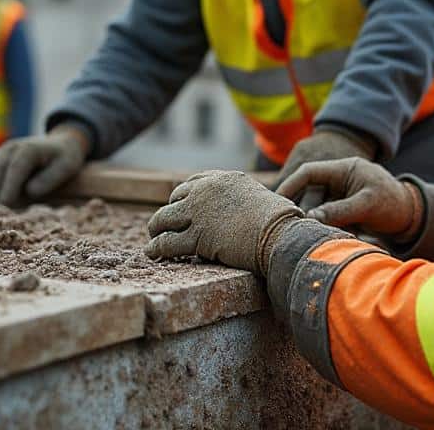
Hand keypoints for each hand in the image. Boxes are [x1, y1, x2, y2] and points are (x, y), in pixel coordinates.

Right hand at [0, 125, 88, 205]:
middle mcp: (12, 148)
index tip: (5, 204)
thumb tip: (29, 190)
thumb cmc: (64, 159)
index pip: (16, 168)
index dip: (9, 186)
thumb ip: (49, 179)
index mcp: (30, 148)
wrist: (60, 144)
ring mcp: (2, 153)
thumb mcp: (66, 167)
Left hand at [145, 170, 301, 275]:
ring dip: (155, 229)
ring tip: (153, 239)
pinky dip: (156, 249)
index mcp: (224, 179)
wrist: (281, 234)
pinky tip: (152, 253)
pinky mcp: (196, 237)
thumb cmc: (281, 221)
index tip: (181, 206)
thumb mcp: (261, 198)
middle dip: (170, 212)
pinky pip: (166, 243)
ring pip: (163, 219)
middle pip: (176, 198)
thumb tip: (251, 212)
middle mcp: (207, 191)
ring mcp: (198, 213)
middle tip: (166, 226)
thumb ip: (247, 200)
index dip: (184, 196)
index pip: (194, 182)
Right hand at [276, 157, 420, 240]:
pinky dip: (325, 227)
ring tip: (314, 236)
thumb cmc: (393, 204)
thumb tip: (311, 217)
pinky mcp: (343, 208)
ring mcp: (341, 194)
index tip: (280, 202)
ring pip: (317, 207)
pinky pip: (326, 216)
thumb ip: (339, 210)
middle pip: (310, 192)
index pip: (309, 172)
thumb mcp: (367, 206)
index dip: (291, 185)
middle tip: (294, 228)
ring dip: (315, 222)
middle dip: (303, 209)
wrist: (412, 216)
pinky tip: (327, 238)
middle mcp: (339, 179)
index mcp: (344, 168)